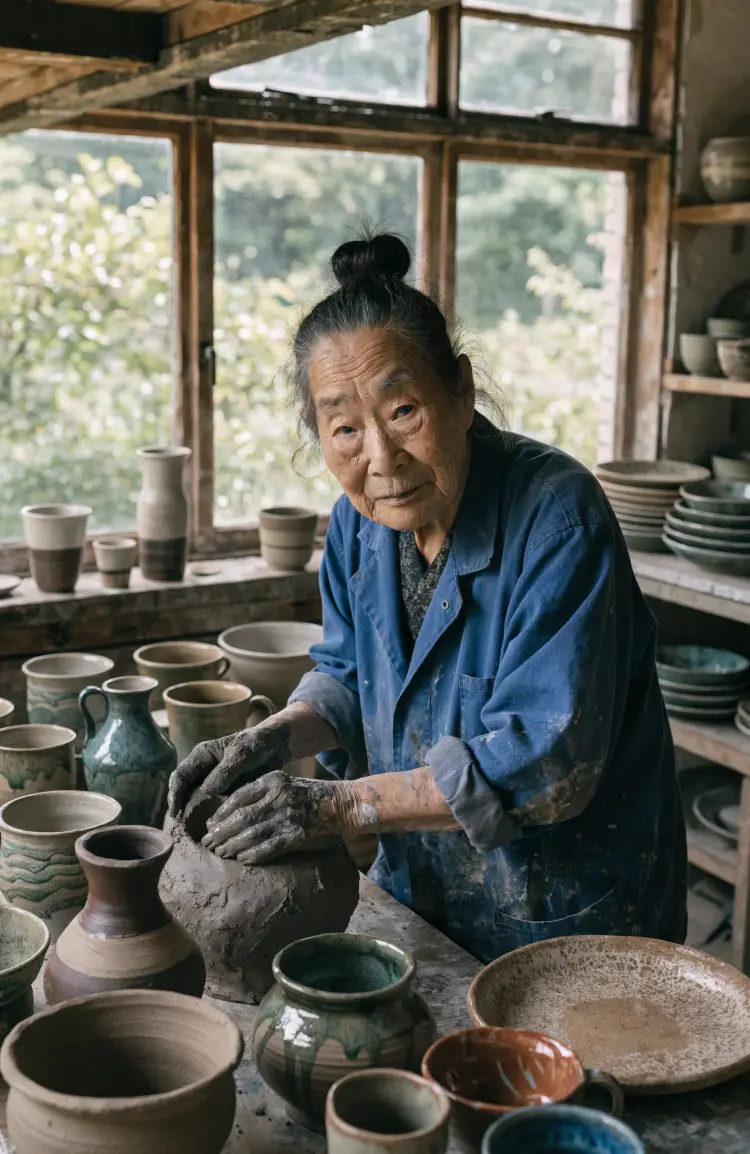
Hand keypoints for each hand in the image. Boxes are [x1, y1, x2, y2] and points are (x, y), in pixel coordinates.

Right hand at [167, 721, 291, 818]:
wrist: (275, 746)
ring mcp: (213, 782)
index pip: (181, 775)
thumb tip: (206, 790)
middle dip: (179, 807)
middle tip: (180, 828)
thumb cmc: (257, 744)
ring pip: (195, 800)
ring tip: (190, 833)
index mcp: (202, 755)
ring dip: (192, 814)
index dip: (175, 794)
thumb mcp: (242, 753)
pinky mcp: (224, 792)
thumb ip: (226, 770)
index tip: (175, 812)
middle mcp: (203, 769)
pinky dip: (209, 816)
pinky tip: (210, 829)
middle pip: (183, 790)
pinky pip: (212, 805)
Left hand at [200, 771, 341, 864]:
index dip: (220, 813)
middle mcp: (278, 797)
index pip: (238, 797)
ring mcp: (288, 816)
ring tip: (221, 853)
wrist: (343, 804)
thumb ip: (261, 793)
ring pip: (252, 833)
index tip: (209, 825)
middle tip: (208, 844)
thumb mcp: (284, 784)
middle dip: (221, 832)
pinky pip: (270, 847)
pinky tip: (242, 859)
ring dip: (233, 845)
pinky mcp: (298, 834)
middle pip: (241, 817)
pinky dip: (254, 854)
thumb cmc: (310, 795)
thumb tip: (232, 812)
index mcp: (272, 781)